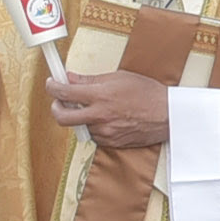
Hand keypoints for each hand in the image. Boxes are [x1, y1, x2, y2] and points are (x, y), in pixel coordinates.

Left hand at [49, 69, 170, 149]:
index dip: (52, 87)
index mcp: (100, 96)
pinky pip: (93, 135)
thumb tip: (70, 78)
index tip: (51, 84)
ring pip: (79, 126)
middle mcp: (99, 116)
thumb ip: (90, 80)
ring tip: (96, 108)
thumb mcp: (119, 78)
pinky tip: (107, 118)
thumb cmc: (147, 93)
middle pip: (61, 117)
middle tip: (60, 101)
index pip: (64, 92)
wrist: (168, 115)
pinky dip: (94, 126)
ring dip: (81, 117)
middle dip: (56, 107)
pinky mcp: (110, 143)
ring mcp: (104, 132)